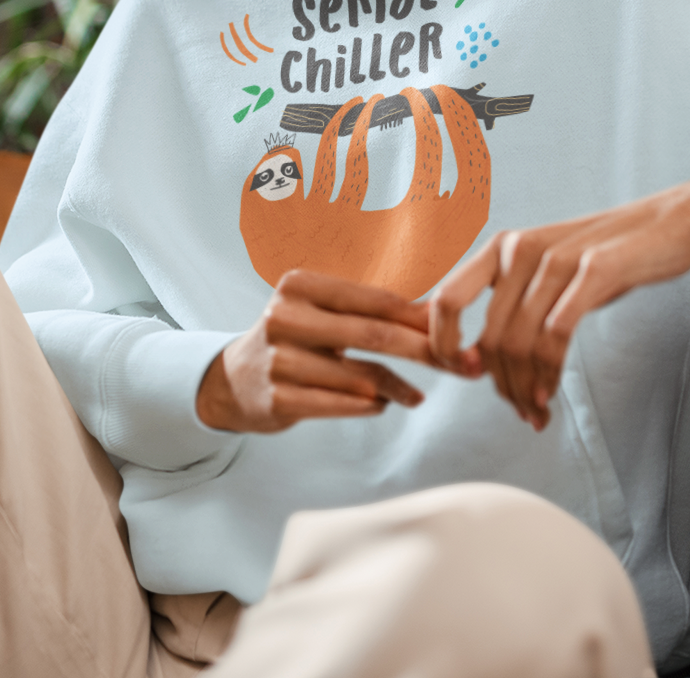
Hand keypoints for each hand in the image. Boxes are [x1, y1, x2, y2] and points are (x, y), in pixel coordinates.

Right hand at [196, 269, 432, 432]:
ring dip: (399, 388)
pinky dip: (370, 405)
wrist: (233, 381)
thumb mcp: (323, 312)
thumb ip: (371, 311)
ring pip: (361, 376)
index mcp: (300, 284)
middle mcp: (285, 317)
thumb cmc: (296, 337)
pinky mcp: (277, 399)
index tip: (453, 331)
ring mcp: (278, 360)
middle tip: (456, 365)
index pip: (375, 300)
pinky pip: (341, 404)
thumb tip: (437, 314)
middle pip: (373, 334)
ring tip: (418, 395)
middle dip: (423, 351)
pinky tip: (384, 403)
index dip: (419, 317)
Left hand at [429, 154, 689, 429]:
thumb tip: (482, 362)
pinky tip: (551, 394)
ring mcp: (558, 258)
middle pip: (488, 336)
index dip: (445, 348)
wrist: (670, 220)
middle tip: (519, 410)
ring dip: (524, 388)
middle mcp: (520, 247)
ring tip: (537, 411)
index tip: (468, 378)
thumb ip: (514, 303)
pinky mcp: (595, 270)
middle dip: (499, 385)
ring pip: (519, 342)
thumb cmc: (608, 253)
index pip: (445, 300)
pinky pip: (557, 335)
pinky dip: (549, 373)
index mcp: (502, 246)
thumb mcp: (549, 269)